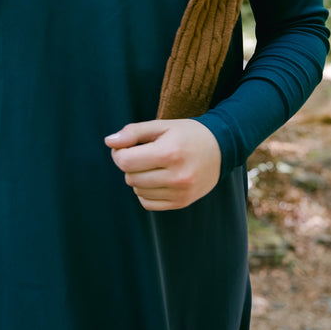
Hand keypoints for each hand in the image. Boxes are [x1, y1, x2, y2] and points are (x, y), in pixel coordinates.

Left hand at [104, 119, 220, 210]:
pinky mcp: (182, 203)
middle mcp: (176, 176)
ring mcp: (180, 192)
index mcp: (170, 153)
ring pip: (137, 190)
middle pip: (130, 177)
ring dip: (138, 178)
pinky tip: (157, 179)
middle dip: (130, 164)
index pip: (126, 161)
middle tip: (143, 154)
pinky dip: (146, 191)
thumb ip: (133, 132)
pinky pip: (147, 203)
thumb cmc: (187, 134)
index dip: (119, 153)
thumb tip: (109, 142)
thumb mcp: (161, 125)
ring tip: (154, 165)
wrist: (221, 148)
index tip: (126, 146)